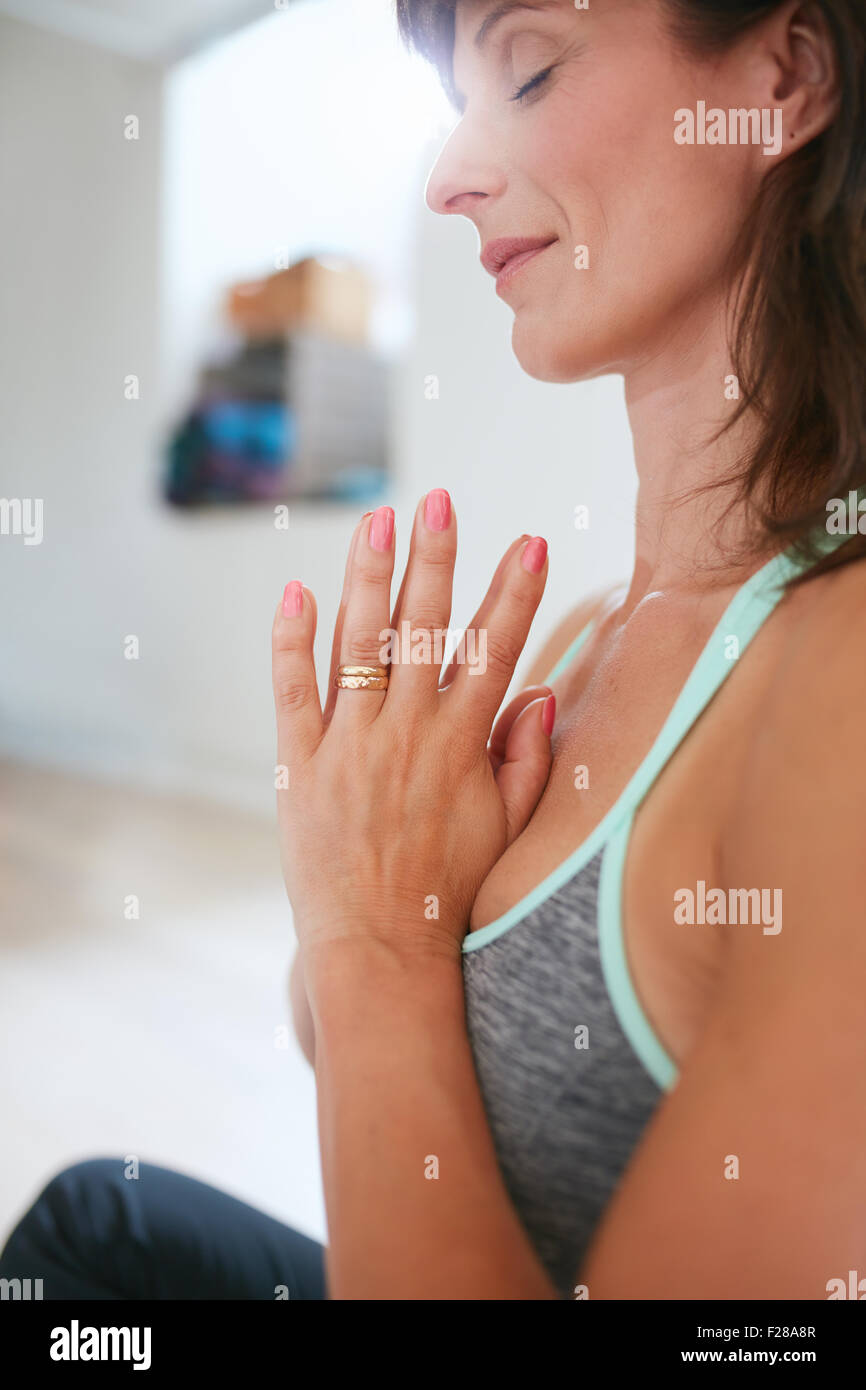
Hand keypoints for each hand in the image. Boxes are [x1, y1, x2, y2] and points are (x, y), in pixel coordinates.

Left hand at [271, 492, 553, 959]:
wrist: (383, 949)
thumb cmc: (450, 891)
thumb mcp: (508, 828)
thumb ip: (526, 757)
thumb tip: (540, 691)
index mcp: (460, 744)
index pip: (494, 649)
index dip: (514, 593)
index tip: (529, 542)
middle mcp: (406, 732)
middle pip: (423, 627)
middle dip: (434, 557)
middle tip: (438, 499)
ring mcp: (348, 744)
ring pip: (359, 641)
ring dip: (369, 576)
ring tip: (377, 519)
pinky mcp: (297, 766)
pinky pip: (292, 690)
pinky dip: (292, 640)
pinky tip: (297, 592)